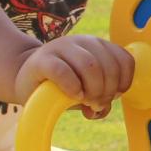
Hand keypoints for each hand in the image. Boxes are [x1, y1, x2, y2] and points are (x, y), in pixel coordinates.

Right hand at [14, 36, 135, 118]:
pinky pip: (62, 71)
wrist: (27, 79)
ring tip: (85, 101)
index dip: (124, 81)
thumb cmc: (61, 86)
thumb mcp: (86, 91)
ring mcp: (61, 47)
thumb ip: (100, 98)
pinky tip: (73, 95)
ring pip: (90, 66)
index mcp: (97, 46)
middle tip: (97, 104)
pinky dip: (72, 87)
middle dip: (107, 91)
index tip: (114, 95)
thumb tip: (102, 108)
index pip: (124, 59)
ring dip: (93, 90)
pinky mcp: (42, 60)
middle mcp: (82, 42)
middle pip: (107, 66)